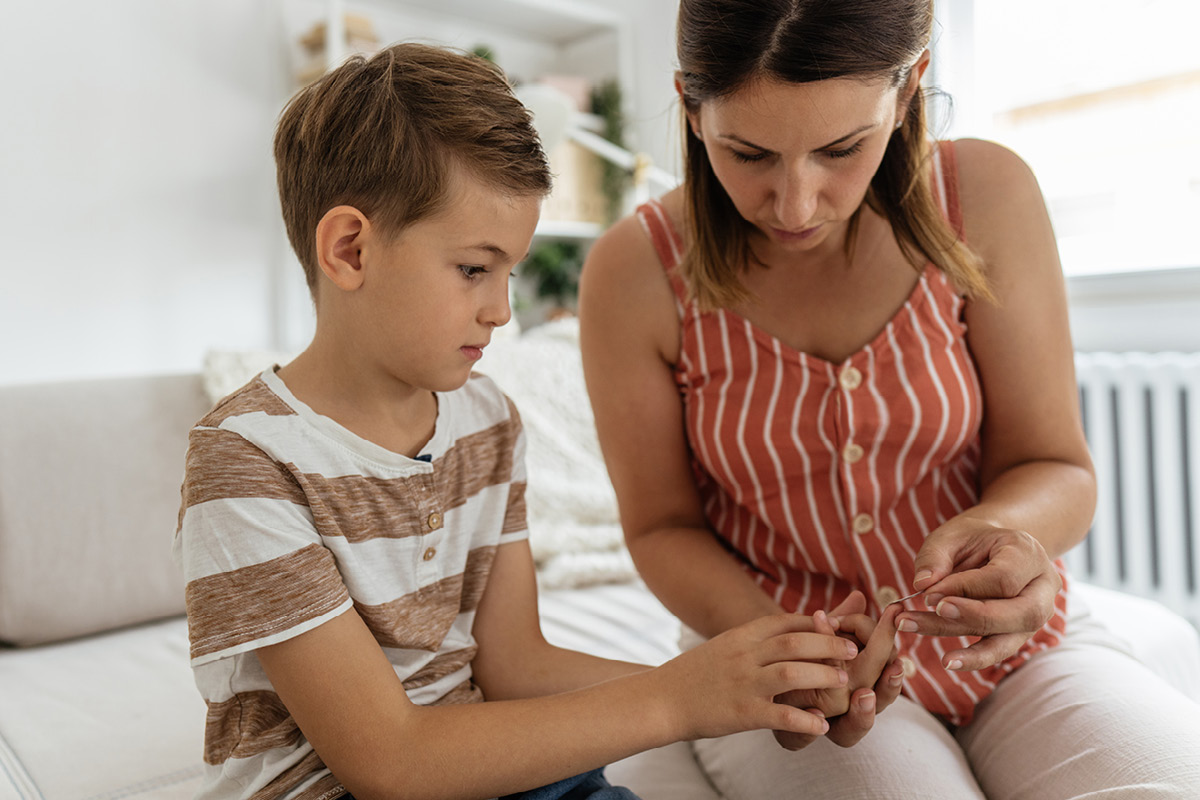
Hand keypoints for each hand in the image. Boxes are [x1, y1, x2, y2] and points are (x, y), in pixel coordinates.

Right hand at [659, 613, 857, 741]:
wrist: (661, 699)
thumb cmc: (695, 675)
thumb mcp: (724, 647)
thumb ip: (753, 640)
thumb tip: (786, 633)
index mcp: (740, 636)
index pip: (784, 621)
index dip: (815, 623)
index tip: (837, 627)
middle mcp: (743, 656)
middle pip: (795, 642)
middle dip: (829, 644)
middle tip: (853, 650)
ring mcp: (742, 684)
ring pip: (793, 673)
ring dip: (824, 676)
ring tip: (844, 682)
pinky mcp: (741, 714)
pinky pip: (781, 716)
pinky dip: (806, 720)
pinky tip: (822, 725)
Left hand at [772, 593, 903, 750]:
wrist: (760, 671)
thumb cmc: (800, 650)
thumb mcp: (821, 636)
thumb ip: (840, 621)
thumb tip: (858, 595)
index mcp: (860, 685)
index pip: (885, 683)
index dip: (894, 676)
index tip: (899, 660)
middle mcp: (846, 710)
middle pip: (877, 706)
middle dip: (888, 690)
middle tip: (892, 670)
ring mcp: (823, 723)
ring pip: (850, 730)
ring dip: (861, 714)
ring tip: (863, 694)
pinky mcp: (793, 729)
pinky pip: (805, 733)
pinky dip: (808, 726)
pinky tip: (812, 711)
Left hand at [899, 516, 1061, 670]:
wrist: (994, 545)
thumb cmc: (970, 538)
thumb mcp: (950, 536)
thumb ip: (935, 557)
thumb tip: (922, 585)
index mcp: (1028, 552)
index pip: (1002, 579)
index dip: (964, 588)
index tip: (928, 594)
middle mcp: (1043, 585)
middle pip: (1021, 613)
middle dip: (976, 617)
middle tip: (936, 611)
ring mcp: (1038, 612)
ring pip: (1012, 637)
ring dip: (971, 649)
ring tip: (940, 657)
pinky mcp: (1021, 631)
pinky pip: (1002, 649)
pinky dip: (975, 658)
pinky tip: (949, 662)